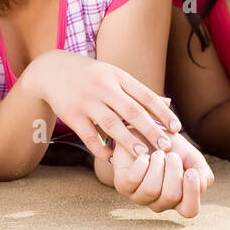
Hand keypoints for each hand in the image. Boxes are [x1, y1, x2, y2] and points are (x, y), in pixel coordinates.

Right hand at [27, 50, 180, 159]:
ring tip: (143, 155)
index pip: (145, 96)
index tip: (176, 129)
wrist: (52, 71)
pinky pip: (89, 135)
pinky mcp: (71, 115)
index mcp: (117, 76)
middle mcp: (103, 87)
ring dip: (128, 141)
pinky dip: (101, 148)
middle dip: (150, 130)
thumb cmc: (90, 76)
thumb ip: (137, 91)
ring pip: (111, 124)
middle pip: (132, 111)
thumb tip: (167, 104)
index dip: (163, 113)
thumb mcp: (114, 76)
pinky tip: (111, 158)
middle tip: (166, 147)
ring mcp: (86, 101)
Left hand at [105, 126, 205, 217]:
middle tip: (172, 155)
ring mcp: (139, 197)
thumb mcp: (192, 158)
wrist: (146, 133)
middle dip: (174, 171)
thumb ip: (202, 173)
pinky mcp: (123, 186)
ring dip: (158, 165)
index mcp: (180, 200)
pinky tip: (143, 156)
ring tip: (158, 153)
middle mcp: (159, 203)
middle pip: (171, 196)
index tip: (191, 171)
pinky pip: (133, 179)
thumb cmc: (172, 149)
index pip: (190, 210)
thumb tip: (201, 185)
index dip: (192, 192)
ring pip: (152, 189)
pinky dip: (142, 162)